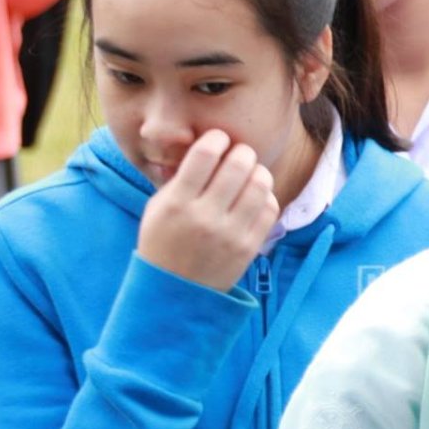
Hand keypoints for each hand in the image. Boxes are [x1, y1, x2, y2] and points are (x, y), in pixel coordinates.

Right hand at [136, 130, 278, 291]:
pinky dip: (266, 195)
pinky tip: (255, 196)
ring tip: (250, 172)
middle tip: (240, 152)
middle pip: (238, 165)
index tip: (218, 138)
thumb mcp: (158, 207)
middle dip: (242, 151)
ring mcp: (231, 234)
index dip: (216, 138)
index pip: (205, 155)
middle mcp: (205, 217)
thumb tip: (209, 146)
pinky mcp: (250, 247)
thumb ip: (181, 178)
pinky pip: (270, 208)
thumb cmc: (164, 240)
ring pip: (260, 184)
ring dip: (258, 171)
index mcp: (177, 203)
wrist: (175, 290)